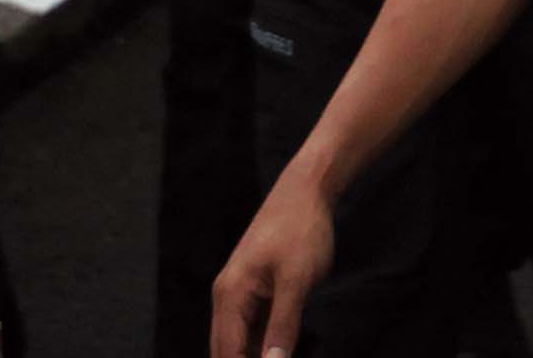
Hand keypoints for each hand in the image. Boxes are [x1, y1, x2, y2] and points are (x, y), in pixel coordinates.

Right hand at [209, 171, 334, 357]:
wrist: (306, 191)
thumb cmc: (301, 229)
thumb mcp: (297, 279)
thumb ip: (283, 325)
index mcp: (230, 297)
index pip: (228, 353)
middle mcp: (226, 298)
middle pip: (226, 350)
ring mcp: (238, 294)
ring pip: (239, 340)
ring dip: (254, 355)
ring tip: (278, 356)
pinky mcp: (254, 290)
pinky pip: (252, 326)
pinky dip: (261, 343)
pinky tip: (277, 351)